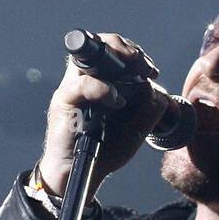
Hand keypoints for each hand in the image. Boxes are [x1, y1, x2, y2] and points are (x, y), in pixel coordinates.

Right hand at [39, 32, 165, 195]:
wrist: (82, 174)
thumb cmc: (104, 150)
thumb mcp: (136, 130)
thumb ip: (149, 110)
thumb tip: (154, 88)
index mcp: (102, 81)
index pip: (114, 52)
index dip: (134, 53)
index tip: (152, 70)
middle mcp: (85, 79)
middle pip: (101, 45)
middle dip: (126, 48)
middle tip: (144, 65)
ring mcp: (73, 87)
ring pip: (89, 56)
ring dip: (115, 56)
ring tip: (135, 70)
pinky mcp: (64, 100)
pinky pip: (83, 84)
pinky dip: (104, 89)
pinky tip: (117, 101)